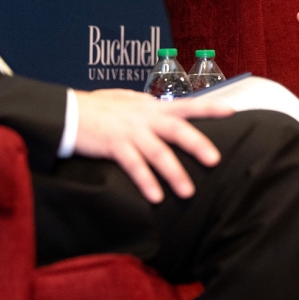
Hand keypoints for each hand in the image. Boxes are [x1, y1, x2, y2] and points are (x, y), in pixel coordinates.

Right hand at [73, 89, 232, 202]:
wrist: (67, 112)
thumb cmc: (98, 109)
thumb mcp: (128, 103)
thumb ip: (149, 109)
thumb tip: (168, 113)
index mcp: (151, 107)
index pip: (186, 105)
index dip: (208, 108)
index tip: (231, 112)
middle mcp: (144, 117)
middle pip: (177, 129)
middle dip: (197, 144)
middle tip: (215, 160)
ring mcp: (129, 131)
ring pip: (157, 152)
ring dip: (174, 172)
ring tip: (187, 191)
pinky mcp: (113, 144)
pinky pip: (133, 165)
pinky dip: (145, 181)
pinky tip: (156, 196)